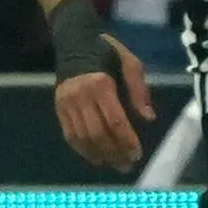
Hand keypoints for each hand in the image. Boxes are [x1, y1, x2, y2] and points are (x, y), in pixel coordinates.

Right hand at [54, 34, 153, 173]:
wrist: (74, 43)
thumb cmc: (107, 52)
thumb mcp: (130, 62)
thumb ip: (139, 90)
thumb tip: (148, 118)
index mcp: (101, 84)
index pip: (115, 120)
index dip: (127, 140)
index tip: (137, 153)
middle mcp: (81, 96)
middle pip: (98, 133)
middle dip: (114, 152)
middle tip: (127, 164)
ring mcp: (67, 104)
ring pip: (82, 138)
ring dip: (99, 155)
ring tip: (114, 164)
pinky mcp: (59, 109)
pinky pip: (70, 135)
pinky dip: (83, 150)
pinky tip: (96, 158)